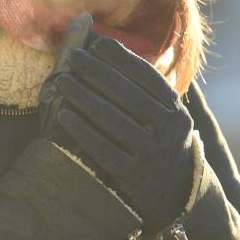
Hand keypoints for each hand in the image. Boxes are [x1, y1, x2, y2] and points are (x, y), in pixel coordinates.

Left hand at [40, 30, 196, 236]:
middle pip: (128, 95)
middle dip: (97, 72)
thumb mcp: (168, 116)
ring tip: (62, 81)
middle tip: (73, 57)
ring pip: (114, 120)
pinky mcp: (134, 177)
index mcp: (176, 111)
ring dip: (84, 97)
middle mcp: (169, 131)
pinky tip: (64, 115)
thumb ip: (151, 89)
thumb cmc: (161, 143)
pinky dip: (82, 131)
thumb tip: (120, 49)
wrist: (177, 196)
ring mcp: (152, 155)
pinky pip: (104, 149)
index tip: (98, 43)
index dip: (123, 58)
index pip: (148, 78)